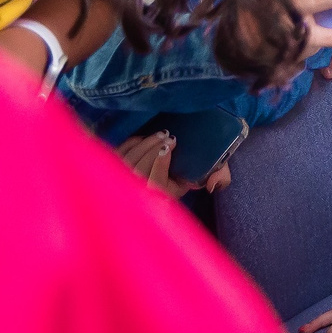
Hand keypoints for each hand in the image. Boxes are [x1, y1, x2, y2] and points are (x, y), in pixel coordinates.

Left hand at [116, 132, 230, 197]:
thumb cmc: (182, 177)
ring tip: (160, 134)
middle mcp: (137, 193)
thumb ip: (218, 178)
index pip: (155, 183)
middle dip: (153, 149)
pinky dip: (132, 143)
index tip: (170, 146)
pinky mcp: (112, 169)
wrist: (161, 179)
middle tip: (168, 136)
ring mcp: (121, 182)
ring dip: (144, 144)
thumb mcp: (201, 180)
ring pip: (128, 160)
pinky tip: (145, 137)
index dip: (160, 163)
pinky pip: (120, 153)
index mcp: (160, 197)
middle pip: (140, 169)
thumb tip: (213, 184)